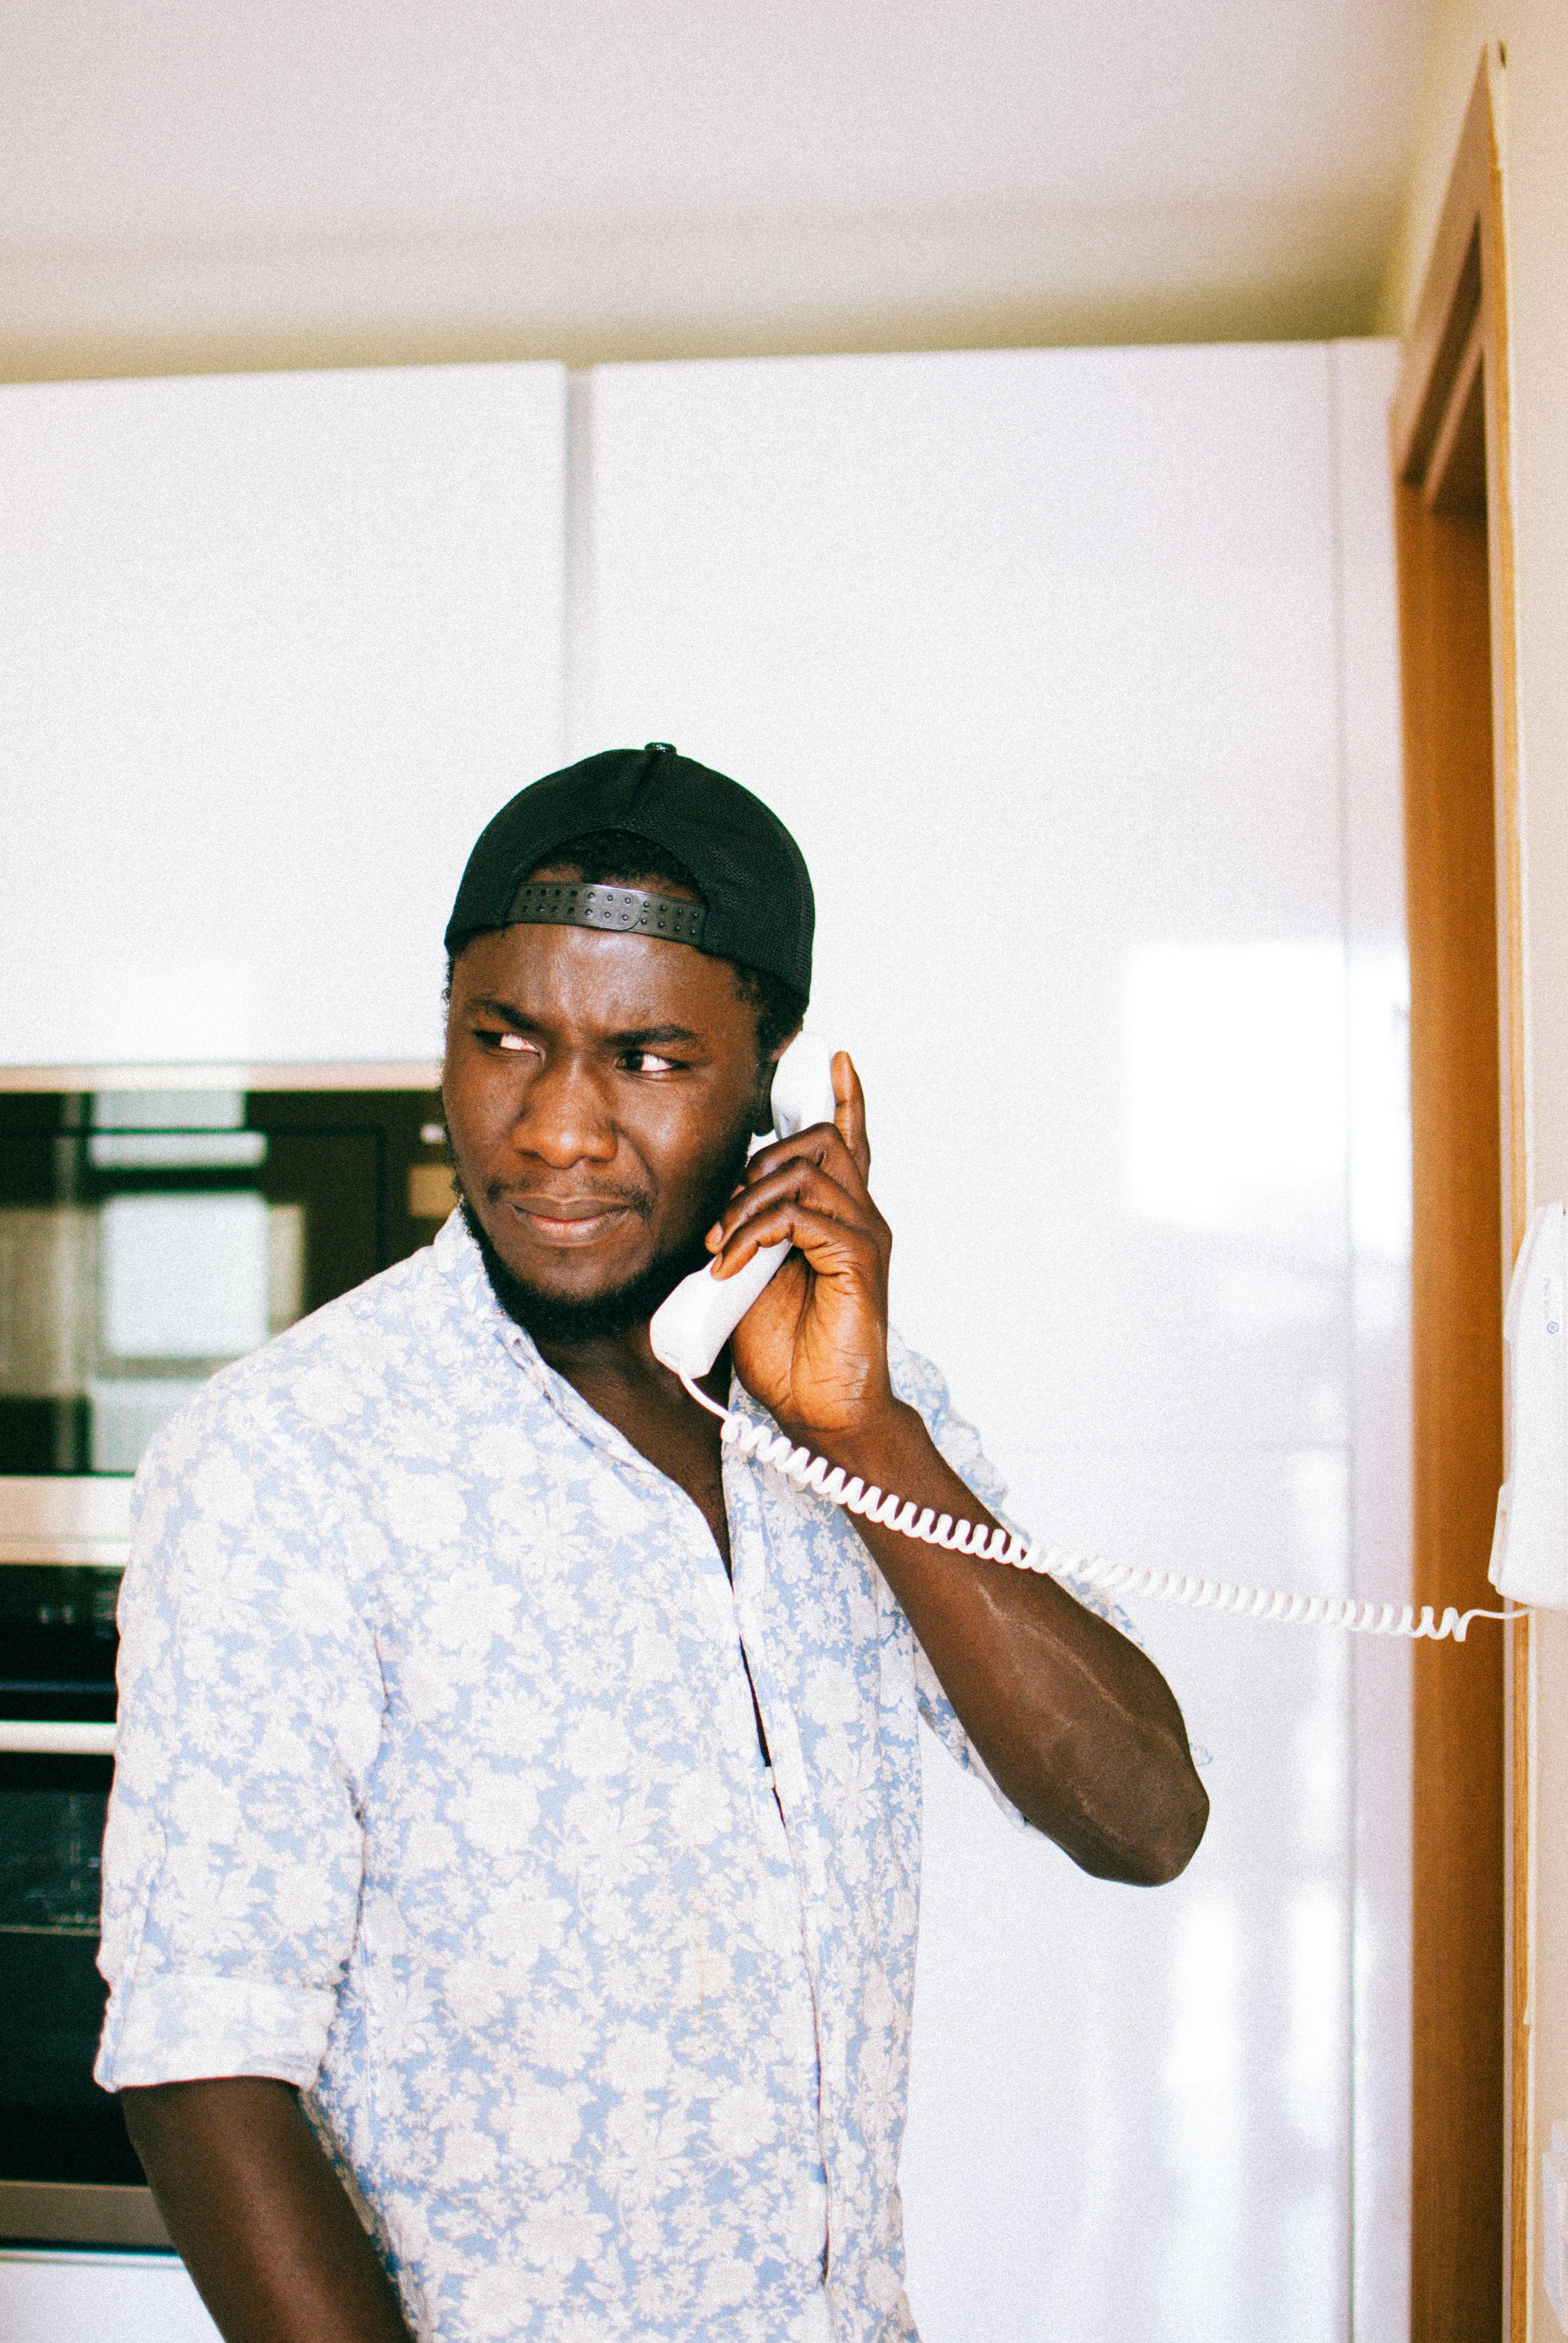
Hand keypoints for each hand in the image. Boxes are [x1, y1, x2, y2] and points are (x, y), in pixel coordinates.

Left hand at [710, 1052, 898, 1437]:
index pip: (849, 1141)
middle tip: (721, 1224)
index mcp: (836, 1218)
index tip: (832, 1054)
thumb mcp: (750, 1281)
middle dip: (755, 1166)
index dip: (845, 1096)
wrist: (819, 1412)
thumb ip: (744, 1237)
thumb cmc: (788, 1354)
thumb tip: (712, 1215)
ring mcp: (864, 1236)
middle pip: (817, 1141)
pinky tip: (735, 1266)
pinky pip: (803, 1215)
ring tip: (723, 1250)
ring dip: (748, 1202)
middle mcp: (859, 1217)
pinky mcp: (860, 1260)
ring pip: (806, 1170)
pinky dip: (756, 1233)